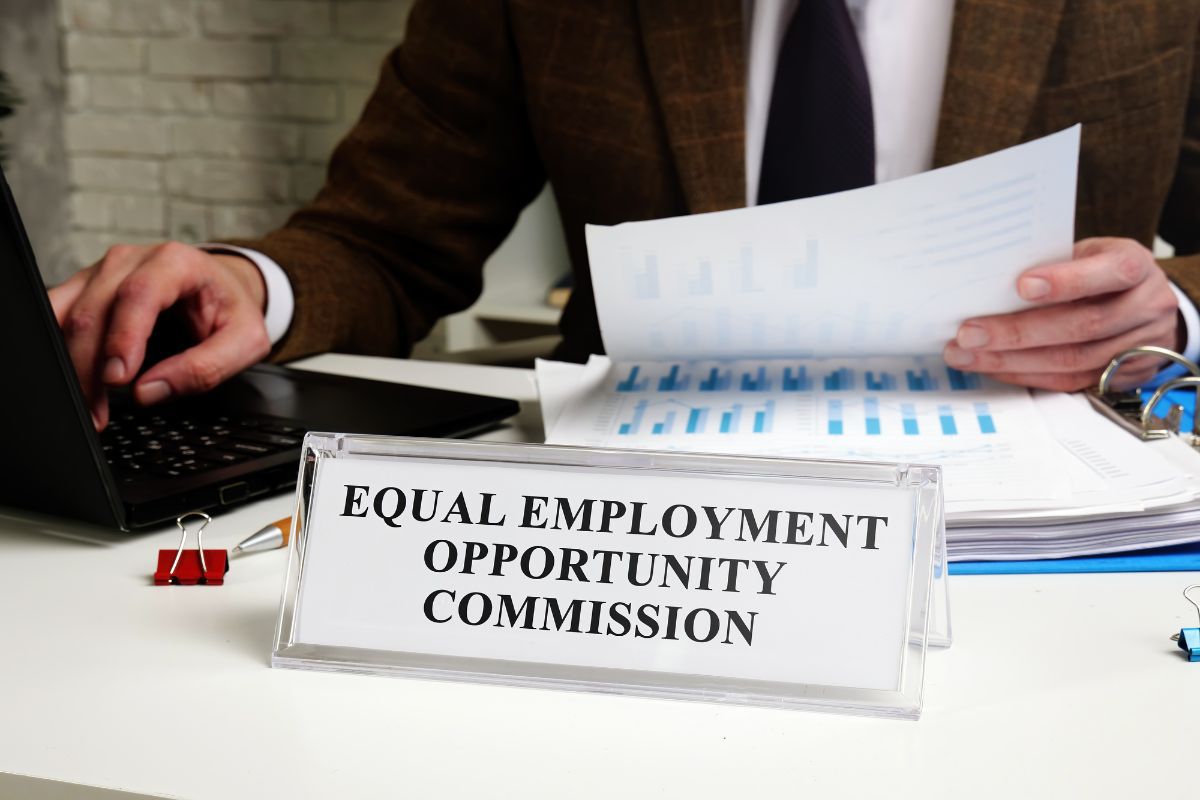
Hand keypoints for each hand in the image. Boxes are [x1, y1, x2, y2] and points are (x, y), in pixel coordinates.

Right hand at [48, 242, 270, 430]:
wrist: (221, 288)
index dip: (123, 337)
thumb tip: (149, 391)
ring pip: (67, 314)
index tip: (117, 379)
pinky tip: (72, 379)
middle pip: (94, 310)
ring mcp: (102, 272)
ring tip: (87, 405)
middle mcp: (131, 261)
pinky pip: (56, 314)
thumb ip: (205, 367)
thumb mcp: (245, 341)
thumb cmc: (231, 310)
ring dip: (71, 363)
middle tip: (99, 412)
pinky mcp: (84, 288)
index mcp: (175, 263)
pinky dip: (58, 350)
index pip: (139, 294)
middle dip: (91, 367)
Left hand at [942, 237, 1182, 391]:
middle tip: (969, 333)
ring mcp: (1140, 346)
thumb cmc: (1100, 271)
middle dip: (1017, 332)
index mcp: (1136, 266)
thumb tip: (989, 282)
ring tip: (967, 355)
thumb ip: (1053, 263)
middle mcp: (1146, 307)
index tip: (1021, 285)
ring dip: (1011, 361)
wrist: (1145, 303)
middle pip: (1081, 325)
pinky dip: (1025, 375)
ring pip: (1071, 360)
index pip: (1110, 272)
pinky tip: (992, 367)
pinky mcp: (1123, 377)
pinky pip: (1068, 381)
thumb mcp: (1088, 254)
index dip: (1066, 281)